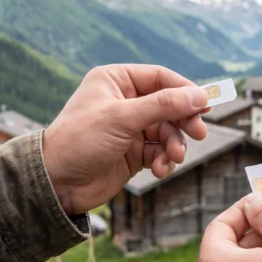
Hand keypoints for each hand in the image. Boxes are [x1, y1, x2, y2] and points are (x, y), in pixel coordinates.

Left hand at [43, 65, 208, 213]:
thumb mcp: (122, 118)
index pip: (161, 78)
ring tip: (172, 158)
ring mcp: (129, 127)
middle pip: (169, 105)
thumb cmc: (79, 141)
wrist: (56, 183)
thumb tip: (199, 96)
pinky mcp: (132, 152)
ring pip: (167, 130)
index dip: (185, 90)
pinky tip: (160, 169)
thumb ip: (163, 105)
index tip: (205, 106)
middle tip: (198, 134)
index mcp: (116, 80)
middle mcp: (124, 101)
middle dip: (183, 121)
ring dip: (174, 145)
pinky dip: (164, 160)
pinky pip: (159, 151)